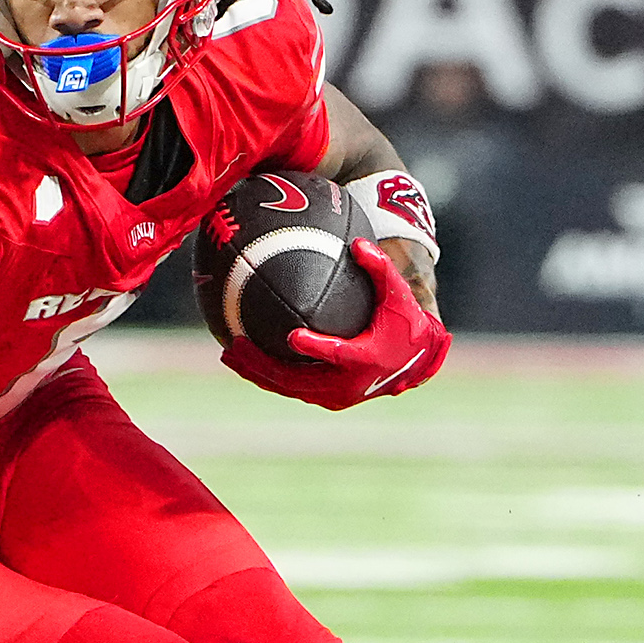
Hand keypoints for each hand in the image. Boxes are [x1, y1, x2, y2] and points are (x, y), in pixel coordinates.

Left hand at [220, 238, 449, 409]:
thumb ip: (380, 268)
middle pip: (298, 379)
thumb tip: (358, 243)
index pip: (338, 354)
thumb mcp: (397, 295)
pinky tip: (244, 361)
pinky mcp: (327, 399)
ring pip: (289, 387)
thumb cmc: (403, 322)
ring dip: (258, 373)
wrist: (413, 361)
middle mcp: (347, 385)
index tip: (292, 336)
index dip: (315, 347)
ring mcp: (335, 396)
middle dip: (264, 365)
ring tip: (230, 354)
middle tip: (237, 346)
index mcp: (365, 359)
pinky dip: (268, 376)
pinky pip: (292, 387)